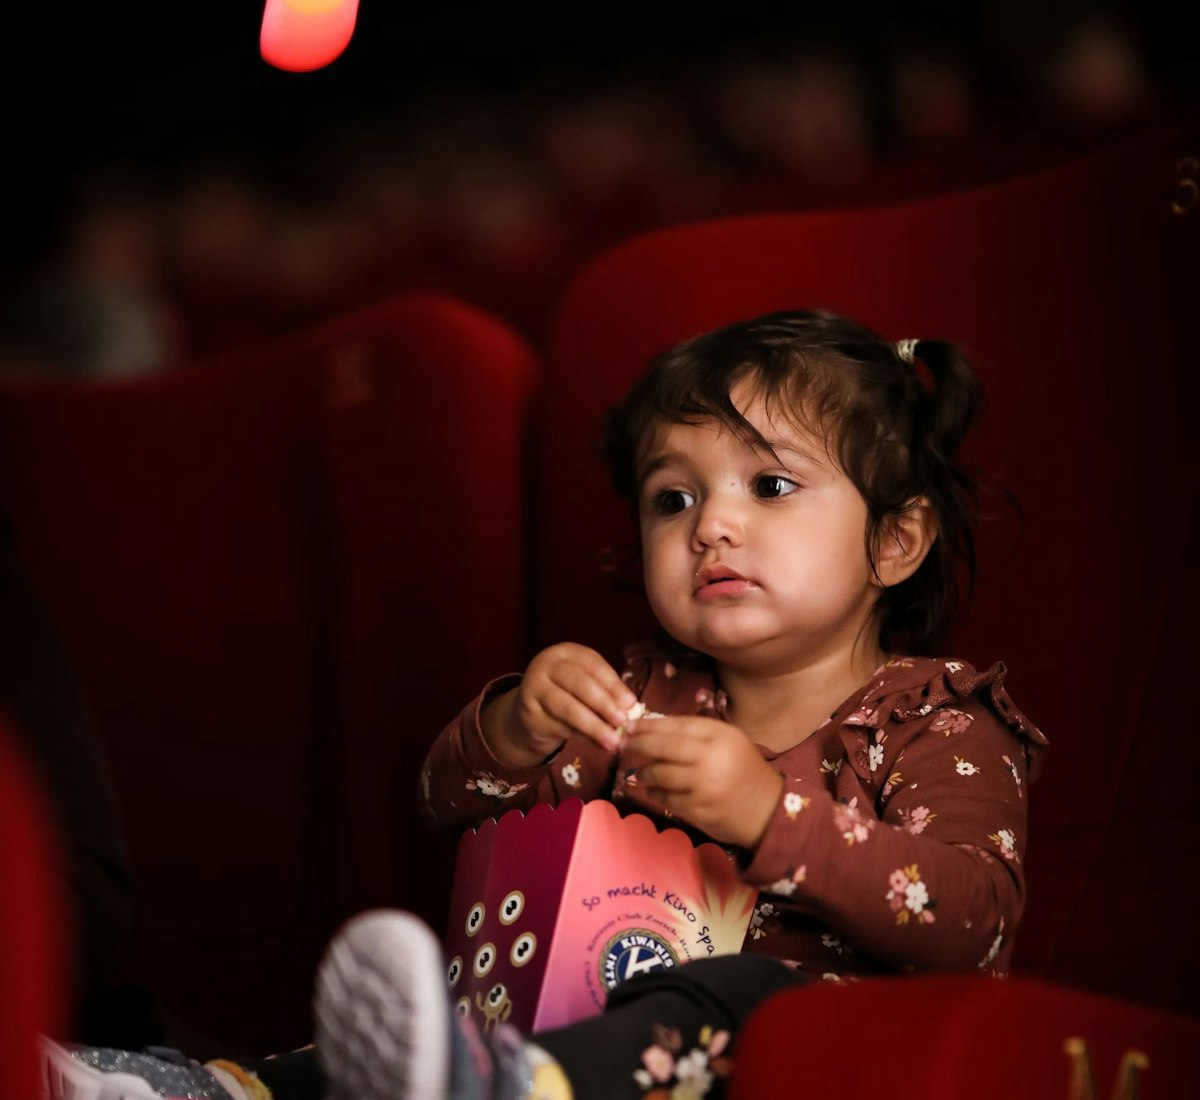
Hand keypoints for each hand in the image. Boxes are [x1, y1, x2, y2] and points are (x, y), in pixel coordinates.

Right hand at [482, 643, 637, 765]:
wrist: (529, 711)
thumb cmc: (566, 694)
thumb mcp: (585, 686)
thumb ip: (605, 694)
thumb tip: (630, 711)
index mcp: (566, 652)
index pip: (592, 664)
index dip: (613, 684)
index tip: (631, 703)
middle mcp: (546, 665)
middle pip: (578, 683)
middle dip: (603, 703)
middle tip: (622, 721)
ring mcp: (533, 687)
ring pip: (567, 707)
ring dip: (593, 726)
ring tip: (612, 740)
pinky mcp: (528, 712)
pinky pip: (558, 725)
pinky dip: (581, 736)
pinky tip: (596, 744)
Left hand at [620, 715, 783, 848]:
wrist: (768, 810)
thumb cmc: (743, 770)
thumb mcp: (728, 741)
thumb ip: (696, 733)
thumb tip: (652, 728)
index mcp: (719, 735)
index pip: (675, 725)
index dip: (648, 725)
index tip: (629, 726)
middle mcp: (711, 757)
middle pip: (662, 746)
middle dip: (638, 744)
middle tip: (623, 745)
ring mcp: (703, 785)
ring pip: (659, 774)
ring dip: (645, 772)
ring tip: (642, 772)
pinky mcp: (698, 810)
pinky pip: (665, 798)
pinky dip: (655, 793)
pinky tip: (654, 790)